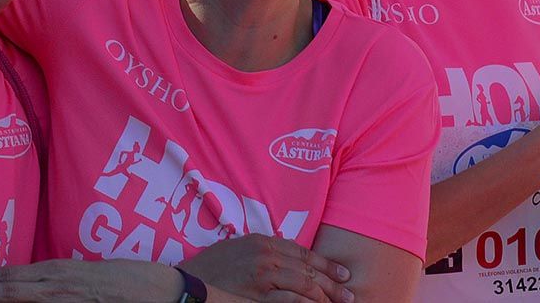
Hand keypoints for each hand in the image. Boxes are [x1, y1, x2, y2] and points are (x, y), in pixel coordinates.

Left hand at [0, 260, 181, 302]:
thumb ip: (63, 278)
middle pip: (10, 288)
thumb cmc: (130, 279)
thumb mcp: (90, 272)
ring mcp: (68, 301)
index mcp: (62, 271)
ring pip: (21, 300)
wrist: (162, 293)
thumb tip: (37, 284)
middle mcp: (60, 285)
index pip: (14, 275)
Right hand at [181, 234, 352, 301]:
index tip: (342, 274)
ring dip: (324, 297)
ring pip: (304, 286)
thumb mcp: (238, 248)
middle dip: (332, 284)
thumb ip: (264, 250)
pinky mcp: (257, 297)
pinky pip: (290, 302)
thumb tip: (288, 259)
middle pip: (308, 270)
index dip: (326, 264)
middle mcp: (266, 256)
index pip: (303, 252)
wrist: (190, 284)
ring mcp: (262, 277)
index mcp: (263, 242)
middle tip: (349, 294)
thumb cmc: (211, 267)